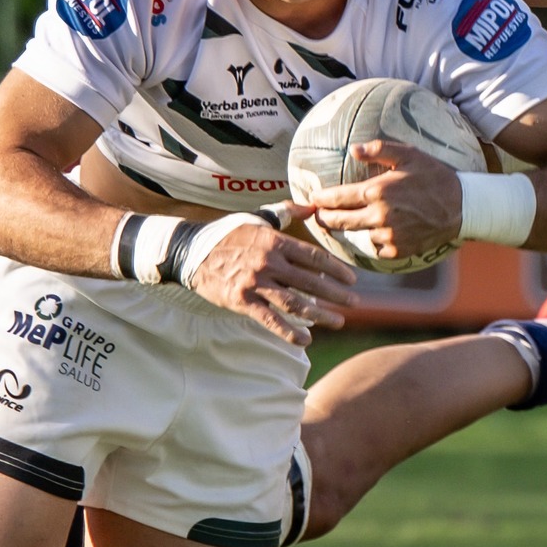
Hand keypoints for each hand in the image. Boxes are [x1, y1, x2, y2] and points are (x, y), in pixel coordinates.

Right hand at [186, 212, 358, 342]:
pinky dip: (289, 332)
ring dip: (320, 314)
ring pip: (295, 303)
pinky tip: (306, 340)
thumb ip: (285, 212)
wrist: (191, 251)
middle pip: (310, 282)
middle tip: (354, 303)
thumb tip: (312, 205)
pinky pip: (270, 320)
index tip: (352, 280)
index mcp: (274, 241)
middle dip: (336, 295)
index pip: (313, 257)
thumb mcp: (257, 218)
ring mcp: (255, 284)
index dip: (336, 270)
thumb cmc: (227, 233)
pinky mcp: (242, 301)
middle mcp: (268, 262)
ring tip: (338, 321)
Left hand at [311, 140, 462, 263]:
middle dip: (325, 219)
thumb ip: (379, 150)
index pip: (338, 199)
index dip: (321, 200)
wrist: (463, 207)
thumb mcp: (409, 155)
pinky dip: (376, 241)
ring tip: (349, 223)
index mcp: (377, 192)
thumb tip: (353, 149)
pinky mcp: (399, 250)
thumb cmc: (435, 176)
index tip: (311, 199)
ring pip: (359, 235)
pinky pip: (378, 248)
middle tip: (317, 216)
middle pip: (340, 222)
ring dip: (353, 230)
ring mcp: (389, 236)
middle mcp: (379, 216)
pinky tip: (379, 232)